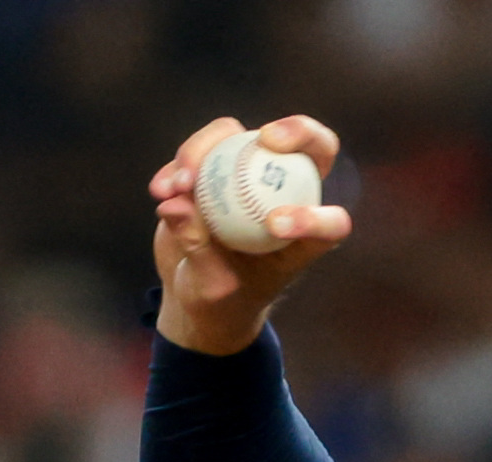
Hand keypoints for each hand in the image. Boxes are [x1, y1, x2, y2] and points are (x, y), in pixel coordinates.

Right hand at [150, 115, 353, 355]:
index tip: (273, 226)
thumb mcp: (210, 288)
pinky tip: (160, 190)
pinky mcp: (218, 166)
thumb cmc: (218, 300)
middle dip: (298, 132)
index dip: (313, 218)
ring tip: (179, 186)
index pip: (330, 222)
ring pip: (241, 138)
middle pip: (309, 148)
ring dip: (205, 150)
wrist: (195, 289)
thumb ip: (199, 250)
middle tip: (267, 140)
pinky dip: (180, 163)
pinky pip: (203, 148)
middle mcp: (287, 197)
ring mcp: (252, 174)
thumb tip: (175, 205)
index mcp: (305, 239)